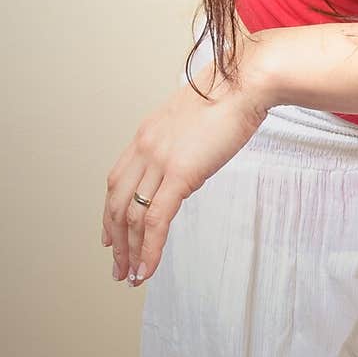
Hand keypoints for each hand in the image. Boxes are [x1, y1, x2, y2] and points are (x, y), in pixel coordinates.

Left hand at [101, 57, 267, 287]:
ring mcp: (160, 160)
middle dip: (115, 239)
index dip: (111, 211)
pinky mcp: (180, 173)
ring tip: (131, 276)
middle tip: (118, 266)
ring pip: (132, 216)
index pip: (117, 180)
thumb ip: (184, 144)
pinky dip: (148, 250)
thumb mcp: (196, 120)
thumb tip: (188, 168)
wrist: (246, 80)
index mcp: (148, 133)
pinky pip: (155, 220)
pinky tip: (147, 269)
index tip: (111, 234)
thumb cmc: (233, 94)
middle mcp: (146, 146)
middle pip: (117, 202)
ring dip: (129, 251)